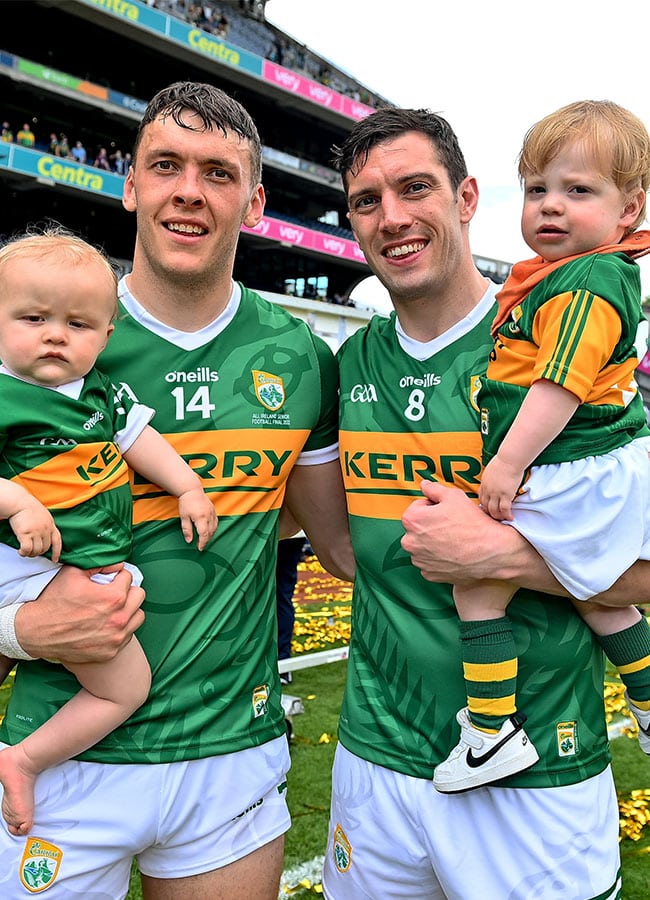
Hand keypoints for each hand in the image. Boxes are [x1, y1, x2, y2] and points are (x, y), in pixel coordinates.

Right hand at [9, 500, 62, 561]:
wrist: (19, 502)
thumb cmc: (28, 507)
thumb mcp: (43, 515)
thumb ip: (45, 525)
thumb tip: (42, 536)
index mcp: (51, 524)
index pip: (57, 541)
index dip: (57, 552)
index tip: (55, 559)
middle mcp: (45, 529)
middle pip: (45, 548)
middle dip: (38, 552)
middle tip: (31, 552)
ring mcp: (36, 532)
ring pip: (36, 550)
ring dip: (30, 554)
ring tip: (25, 552)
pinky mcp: (26, 534)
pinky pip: (27, 549)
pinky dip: (23, 553)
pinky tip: (20, 551)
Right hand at [15, 564, 144, 662]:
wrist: (37, 631)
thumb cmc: (54, 600)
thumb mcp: (73, 573)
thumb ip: (100, 565)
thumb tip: (118, 564)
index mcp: (113, 597)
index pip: (129, 577)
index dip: (117, 576)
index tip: (108, 580)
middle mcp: (118, 618)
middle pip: (139, 595)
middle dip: (127, 591)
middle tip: (113, 593)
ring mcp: (116, 637)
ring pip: (138, 616)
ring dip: (129, 610)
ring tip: (113, 609)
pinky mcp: (110, 652)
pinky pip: (128, 635)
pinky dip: (121, 629)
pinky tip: (106, 624)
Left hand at [178, 488, 217, 550]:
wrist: (192, 490)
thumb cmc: (186, 503)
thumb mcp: (183, 517)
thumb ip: (187, 530)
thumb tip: (189, 541)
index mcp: (201, 518)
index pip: (204, 534)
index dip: (202, 543)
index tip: (200, 549)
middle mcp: (209, 516)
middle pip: (210, 532)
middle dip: (206, 540)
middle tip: (200, 546)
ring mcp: (212, 513)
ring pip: (214, 528)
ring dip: (210, 535)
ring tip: (204, 539)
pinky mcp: (213, 510)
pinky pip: (216, 522)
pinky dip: (213, 529)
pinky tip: (209, 531)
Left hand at [401, 481, 512, 584]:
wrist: (491, 551)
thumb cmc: (472, 523)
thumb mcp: (453, 496)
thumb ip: (433, 489)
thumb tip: (424, 485)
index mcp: (412, 520)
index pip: (417, 508)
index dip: (433, 507)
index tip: (447, 512)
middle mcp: (410, 542)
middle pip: (417, 528)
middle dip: (430, 525)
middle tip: (451, 526)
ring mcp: (419, 560)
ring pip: (422, 546)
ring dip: (432, 542)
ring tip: (454, 539)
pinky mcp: (429, 574)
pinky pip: (430, 562)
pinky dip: (438, 558)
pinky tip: (453, 553)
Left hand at [478, 455, 523, 520]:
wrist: (509, 459)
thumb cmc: (503, 460)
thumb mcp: (491, 468)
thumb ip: (491, 476)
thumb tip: (495, 476)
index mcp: (484, 483)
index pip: (481, 498)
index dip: (484, 505)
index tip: (488, 508)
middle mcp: (488, 489)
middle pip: (485, 506)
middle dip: (489, 513)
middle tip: (495, 516)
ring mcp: (496, 493)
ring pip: (494, 510)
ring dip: (498, 516)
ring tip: (503, 519)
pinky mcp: (506, 494)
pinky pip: (505, 509)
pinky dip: (507, 515)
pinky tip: (511, 517)